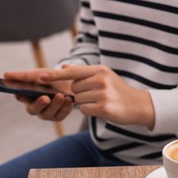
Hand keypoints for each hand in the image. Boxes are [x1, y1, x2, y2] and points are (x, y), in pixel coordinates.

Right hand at [4, 69, 74, 120]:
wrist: (68, 81)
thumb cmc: (49, 78)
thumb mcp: (37, 74)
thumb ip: (22, 76)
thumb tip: (5, 75)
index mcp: (27, 97)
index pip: (20, 98)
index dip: (21, 96)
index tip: (23, 94)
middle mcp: (35, 107)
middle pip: (33, 110)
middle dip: (39, 104)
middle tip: (45, 98)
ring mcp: (47, 113)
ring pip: (48, 114)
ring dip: (55, 105)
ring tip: (61, 96)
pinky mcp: (58, 116)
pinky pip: (61, 115)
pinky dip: (65, 108)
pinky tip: (69, 100)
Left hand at [39, 65, 154, 128]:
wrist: (137, 105)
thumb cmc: (118, 91)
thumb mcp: (104, 76)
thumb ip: (83, 73)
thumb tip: (64, 66)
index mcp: (99, 70)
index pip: (73, 71)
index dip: (56, 75)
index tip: (40, 77)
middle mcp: (100, 80)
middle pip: (74, 88)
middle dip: (80, 93)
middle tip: (96, 94)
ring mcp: (102, 93)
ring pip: (78, 100)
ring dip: (86, 103)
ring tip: (101, 101)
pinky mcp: (103, 107)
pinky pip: (84, 110)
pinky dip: (90, 110)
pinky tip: (102, 108)